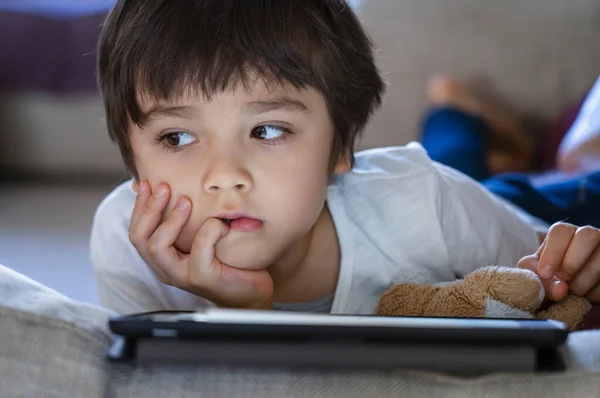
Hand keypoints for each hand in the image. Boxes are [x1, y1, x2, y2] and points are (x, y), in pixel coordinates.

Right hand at [129, 180, 273, 308]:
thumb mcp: (204, 238)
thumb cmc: (228, 263)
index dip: (139, 207)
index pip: (137, 232)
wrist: (251, 292)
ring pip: (158, 247)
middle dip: (149, 209)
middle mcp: (166, 269)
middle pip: (140, 238)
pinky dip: (209, 231)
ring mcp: (181, 276)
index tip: (147, 183)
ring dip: (171, 220)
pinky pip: (198, 250)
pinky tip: (221, 225)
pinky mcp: (202, 279)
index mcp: (163, 259)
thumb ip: (189, 222)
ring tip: (187, 202)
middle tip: (165, 187)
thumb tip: (176, 189)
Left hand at [517, 222, 599, 303]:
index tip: (544, 274)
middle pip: (587, 235)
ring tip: (574, 292)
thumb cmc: (548, 278)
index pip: (561, 230)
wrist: (567, 293)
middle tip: (563, 280)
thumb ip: (537, 277)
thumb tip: (561, 289)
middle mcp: (589, 236)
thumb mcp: (535, 274)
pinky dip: (598, 291)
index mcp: (565, 234)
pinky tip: (589, 297)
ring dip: (585, 279)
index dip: (552, 252)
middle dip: (572, 262)